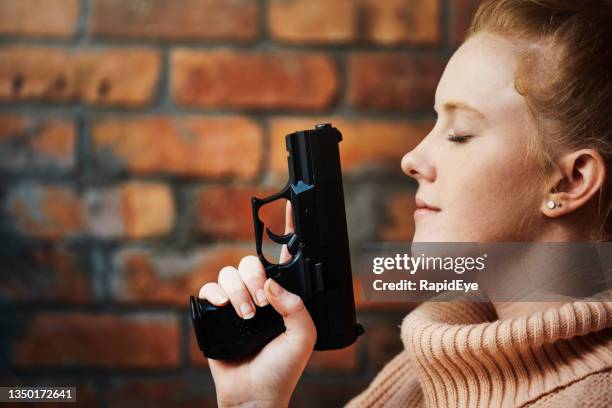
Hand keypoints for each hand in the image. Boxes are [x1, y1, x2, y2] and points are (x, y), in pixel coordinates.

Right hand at [198, 201, 316, 407]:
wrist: (253, 395)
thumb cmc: (282, 370)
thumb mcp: (303, 337)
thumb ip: (297, 306)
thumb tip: (271, 284)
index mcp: (283, 296)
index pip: (284, 257)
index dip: (285, 232)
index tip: (286, 207)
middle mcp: (259, 294)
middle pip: (251, 261)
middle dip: (254, 278)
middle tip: (261, 304)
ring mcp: (237, 303)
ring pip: (229, 272)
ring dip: (238, 291)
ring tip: (247, 315)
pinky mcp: (216, 313)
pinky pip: (209, 289)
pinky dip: (218, 295)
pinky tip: (227, 309)